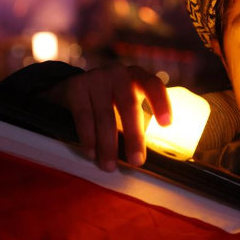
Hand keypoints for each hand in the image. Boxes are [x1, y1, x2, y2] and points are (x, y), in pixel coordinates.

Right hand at [45, 63, 170, 170]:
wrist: (72, 89)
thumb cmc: (110, 102)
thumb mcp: (127, 104)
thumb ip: (138, 120)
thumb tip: (144, 155)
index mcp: (137, 76)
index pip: (153, 86)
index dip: (161, 103)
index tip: (166, 124)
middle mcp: (118, 73)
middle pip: (129, 105)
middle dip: (134, 136)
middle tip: (136, 161)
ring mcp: (96, 78)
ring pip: (105, 116)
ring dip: (108, 145)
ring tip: (109, 166)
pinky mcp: (76, 87)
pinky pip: (84, 117)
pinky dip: (88, 139)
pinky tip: (91, 153)